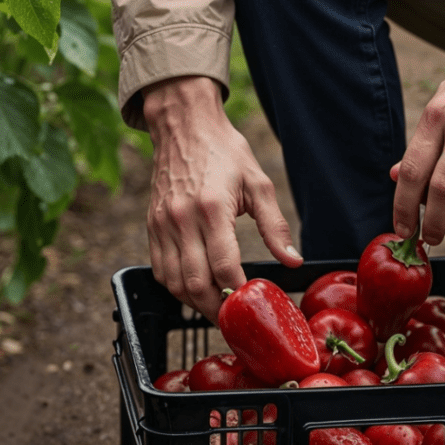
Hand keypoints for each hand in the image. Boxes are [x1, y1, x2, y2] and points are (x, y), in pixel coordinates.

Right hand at [141, 76, 302, 322]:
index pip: (223, 267)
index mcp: (212, 209)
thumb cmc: (224, 152)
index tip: (252, 304)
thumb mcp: (258, 184)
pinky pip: (160, 270)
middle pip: (196, 284)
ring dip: (196, 304)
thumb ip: (275, 226)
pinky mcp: (151, 226)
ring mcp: (162, 224)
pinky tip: (195, 292)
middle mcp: (182, 219)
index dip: (238, 293)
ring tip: (218, 310)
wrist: (184, 124)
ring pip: (174, 283)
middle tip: (235, 320)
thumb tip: (292, 261)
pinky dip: (177, 289)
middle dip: (217, 309)